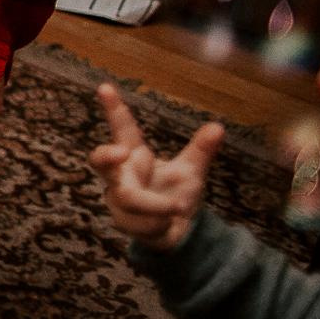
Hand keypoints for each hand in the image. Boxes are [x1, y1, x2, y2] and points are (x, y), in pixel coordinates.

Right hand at [89, 83, 224, 249]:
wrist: (176, 232)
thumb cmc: (176, 194)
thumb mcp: (191, 171)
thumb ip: (201, 150)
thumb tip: (219, 127)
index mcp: (135, 156)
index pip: (121, 129)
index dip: (113, 109)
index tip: (105, 86)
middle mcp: (121, 174)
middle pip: (100, 161)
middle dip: (106, 155)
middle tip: (122, 151)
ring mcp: (118, 198)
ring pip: (126, 197)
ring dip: (153, 204)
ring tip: (177, 208)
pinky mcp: (124, 222)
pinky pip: (136, 221)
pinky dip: (157, 222)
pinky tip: (169, 222)